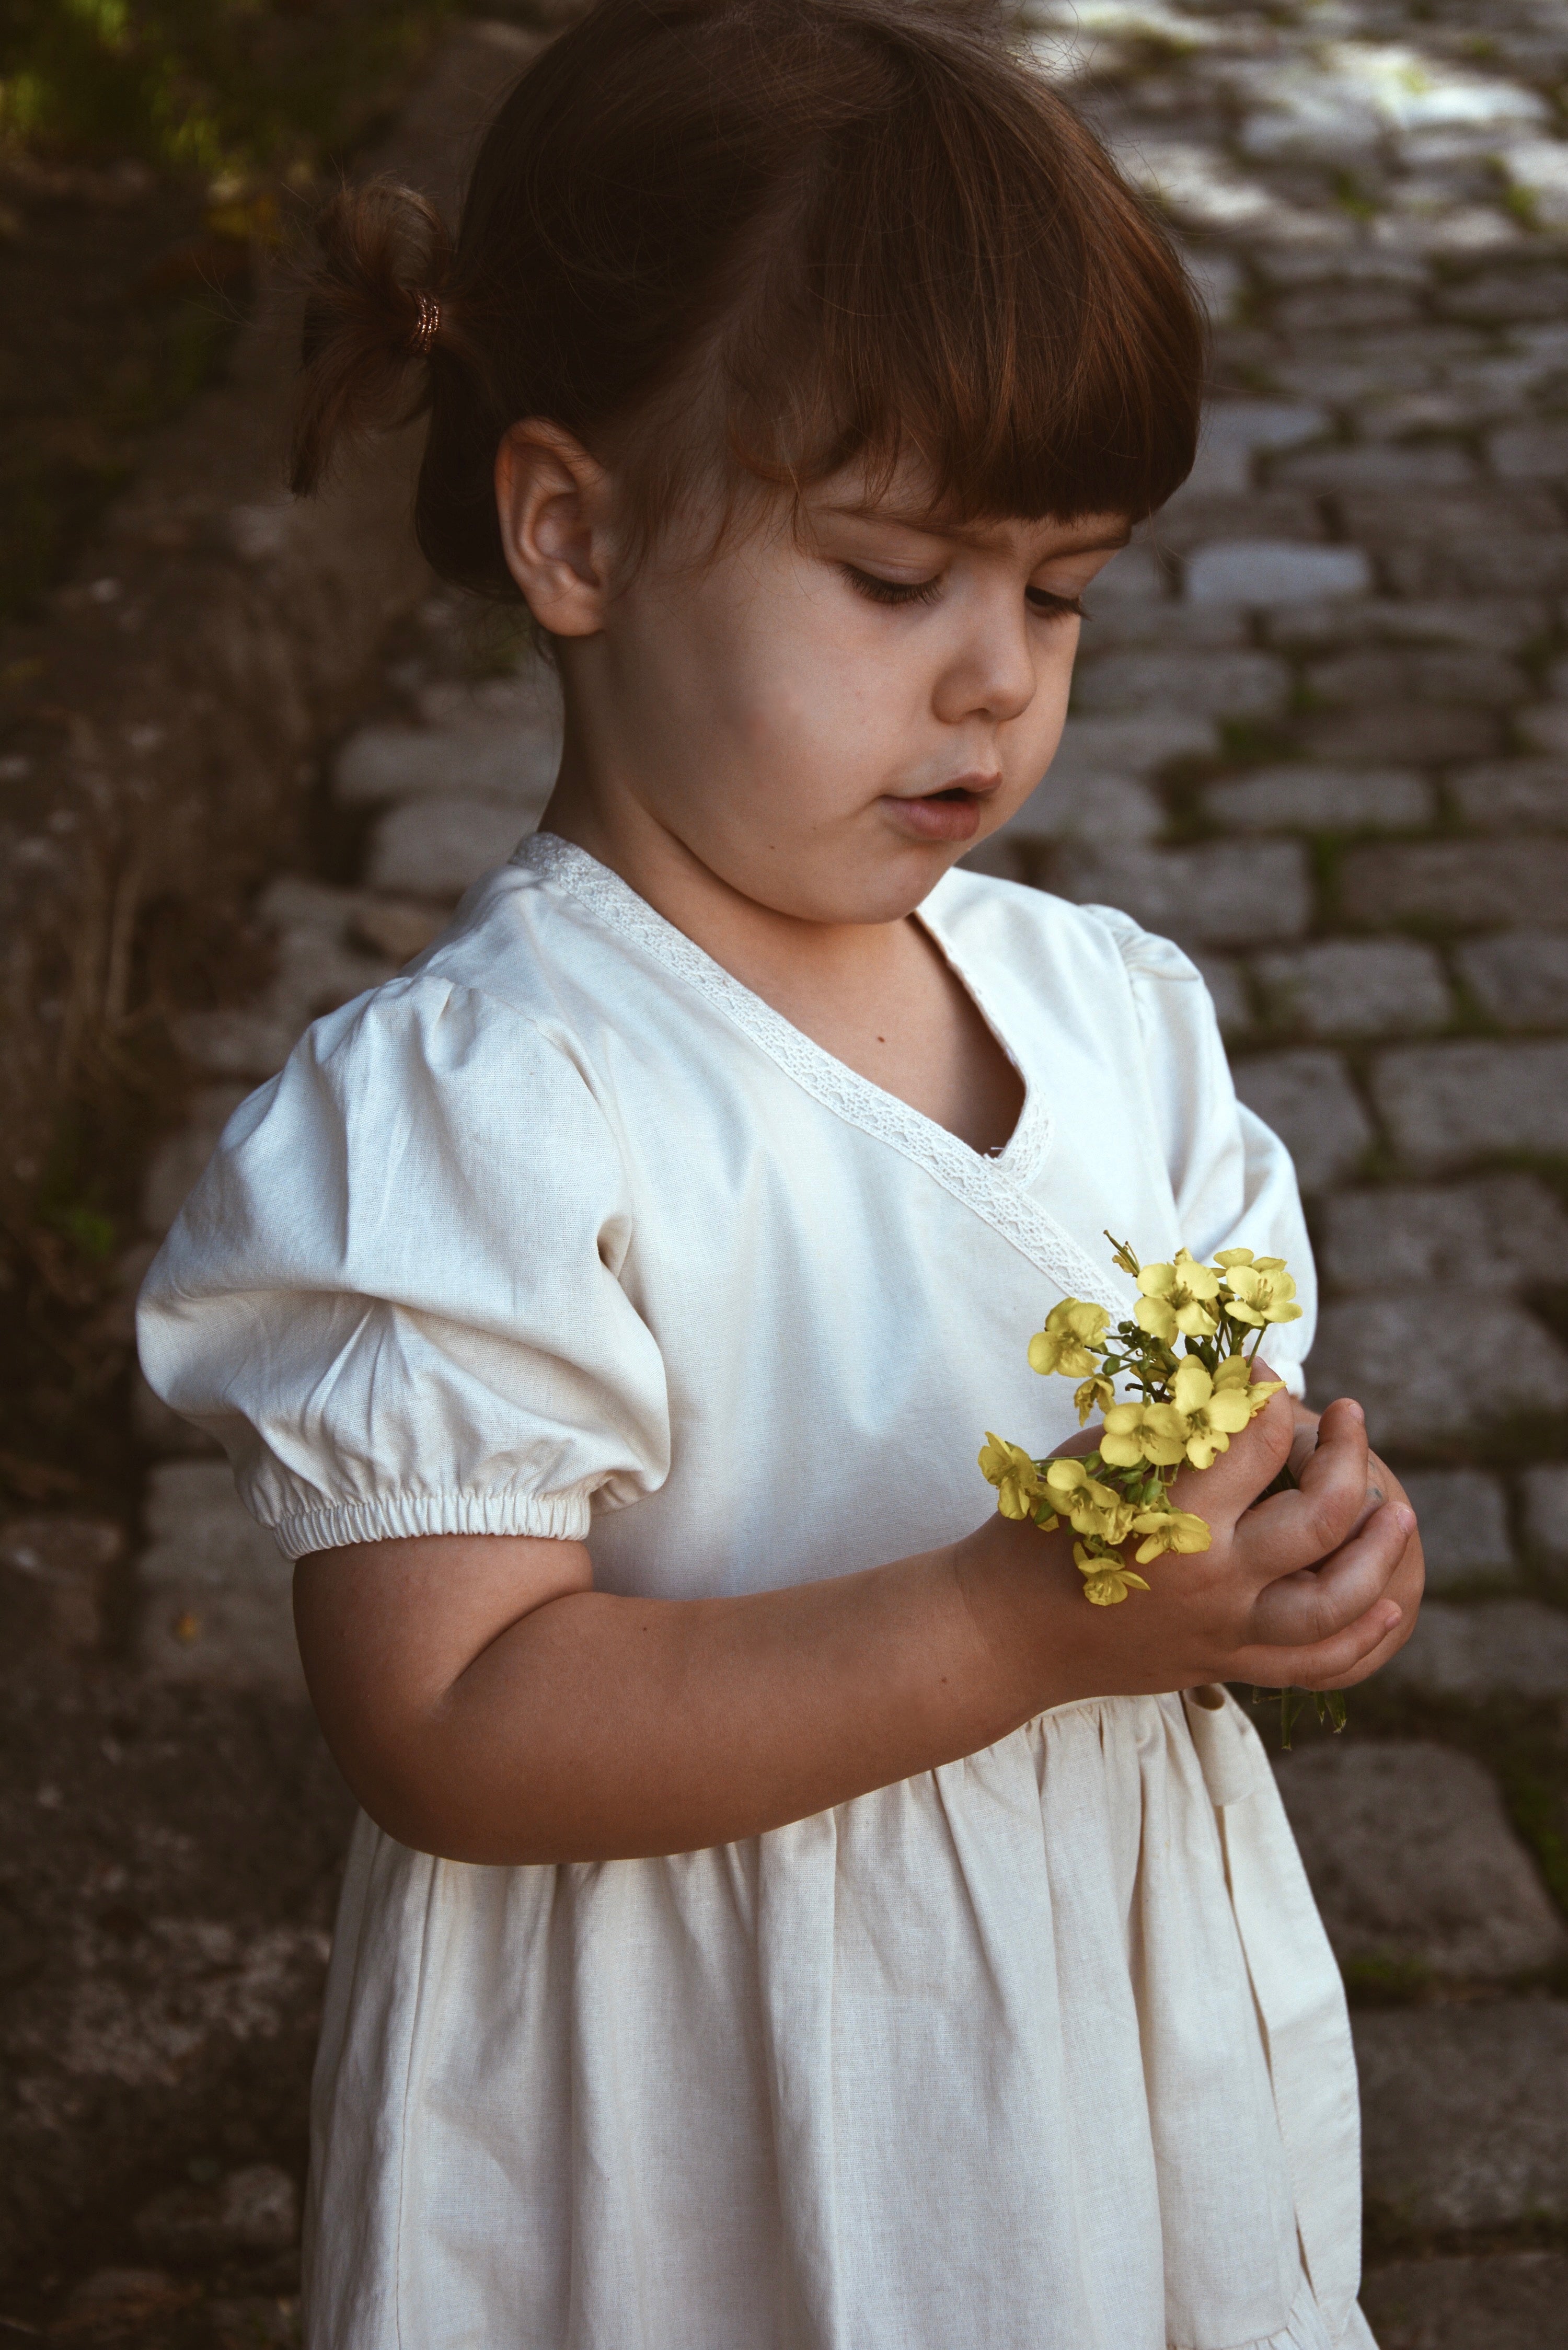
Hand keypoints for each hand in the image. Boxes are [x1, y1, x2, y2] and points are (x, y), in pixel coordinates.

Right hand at [961, 1379, 1420, 1706]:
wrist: (1008, 1631)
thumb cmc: (1042, 1530)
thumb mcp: (1098, 1460)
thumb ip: (1171, 1428)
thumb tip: (1235, 1384)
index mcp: (1177, 1514)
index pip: (1258, 1439)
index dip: (1271, 1393)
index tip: (1268, 1374)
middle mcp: (1215, 1577)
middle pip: (1322, 1516)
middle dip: (1350, 1454)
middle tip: (1353, 1417)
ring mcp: (1226, 1630)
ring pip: (1338, 1600)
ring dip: (1380, 1551)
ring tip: (1397, 1512)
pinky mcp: (1227, 1664)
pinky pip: (1314, 1662)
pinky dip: (1361, 1636)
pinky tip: (1391, 1602)